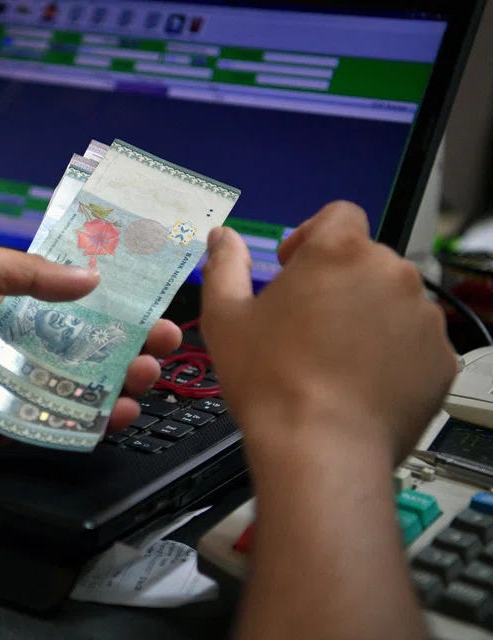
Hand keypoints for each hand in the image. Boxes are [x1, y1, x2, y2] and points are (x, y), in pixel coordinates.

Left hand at [0, 242, 181, 458]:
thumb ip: (29, 271)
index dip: (116, 299)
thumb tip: (89, 277)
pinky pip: (65, 425)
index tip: (151, 296)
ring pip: (88, 386)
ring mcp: (23, 386)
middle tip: (164, 340)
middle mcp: (24, 344)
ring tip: (147, 374)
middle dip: (134, 342)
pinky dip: (98, 422)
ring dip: (125, 380)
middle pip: (94, 345)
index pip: (77, 300)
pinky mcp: (18, 426)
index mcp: (15, 304)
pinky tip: (123, 412)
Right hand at [201, 201, 456, 468]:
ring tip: (331, 358)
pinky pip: (414, 342)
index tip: (294, 270)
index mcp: (338, 252)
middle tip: (305, 324)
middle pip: (365, 259)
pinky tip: (357, 381)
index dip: (312, 237)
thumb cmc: (270, 381)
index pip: (339, 214)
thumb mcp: (226, 318)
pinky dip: (391, 353)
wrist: (321, 449)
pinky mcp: (440, 358)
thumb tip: (223, 237)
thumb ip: (224, 266)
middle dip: (338, 281)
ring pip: (391, 300)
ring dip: (366, 316)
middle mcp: (390, 272)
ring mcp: (423, 316)